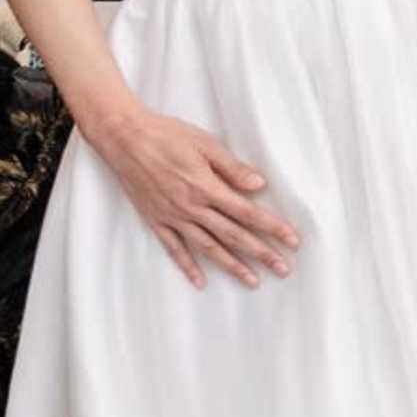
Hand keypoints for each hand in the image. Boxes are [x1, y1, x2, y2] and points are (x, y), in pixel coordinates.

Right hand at [85, 100, 297, 288]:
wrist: (124, 138)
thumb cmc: (167, 135)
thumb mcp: (205, 144)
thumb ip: (232, 168)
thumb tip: (259, 185)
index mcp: (207, 187)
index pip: (248, 213)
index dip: (273, 228)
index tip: (292, 241)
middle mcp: (191, 207)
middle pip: (233, 235)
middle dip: (261, 253)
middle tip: (283, 269)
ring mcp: (172, 217)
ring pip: (208, 247)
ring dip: (232, 265)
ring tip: (253, 281)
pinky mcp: (156, 220)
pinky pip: (174, 249)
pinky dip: (187, 266)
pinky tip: (200, 281)